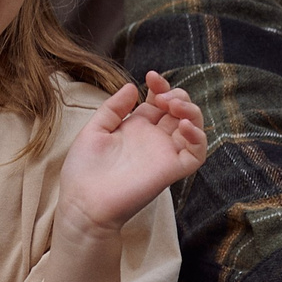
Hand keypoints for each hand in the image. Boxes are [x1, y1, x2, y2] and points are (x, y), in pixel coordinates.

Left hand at [57, 71, 207, 236]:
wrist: (84, 204)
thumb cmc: (83, 171)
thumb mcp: (94, 130)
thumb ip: (113, 108)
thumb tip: (132, 86)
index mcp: (136, 127)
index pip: (158, 101)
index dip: (160, 86)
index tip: (151, 76)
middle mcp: (153, 139)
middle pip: (179, 110)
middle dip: (177, 95)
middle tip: (162, 97)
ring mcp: (164, 154)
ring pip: (193, 128)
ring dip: (191, 111)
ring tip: (174, 106)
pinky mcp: (171, 171)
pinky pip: (197, 154)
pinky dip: (198, 137)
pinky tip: (185, 126)